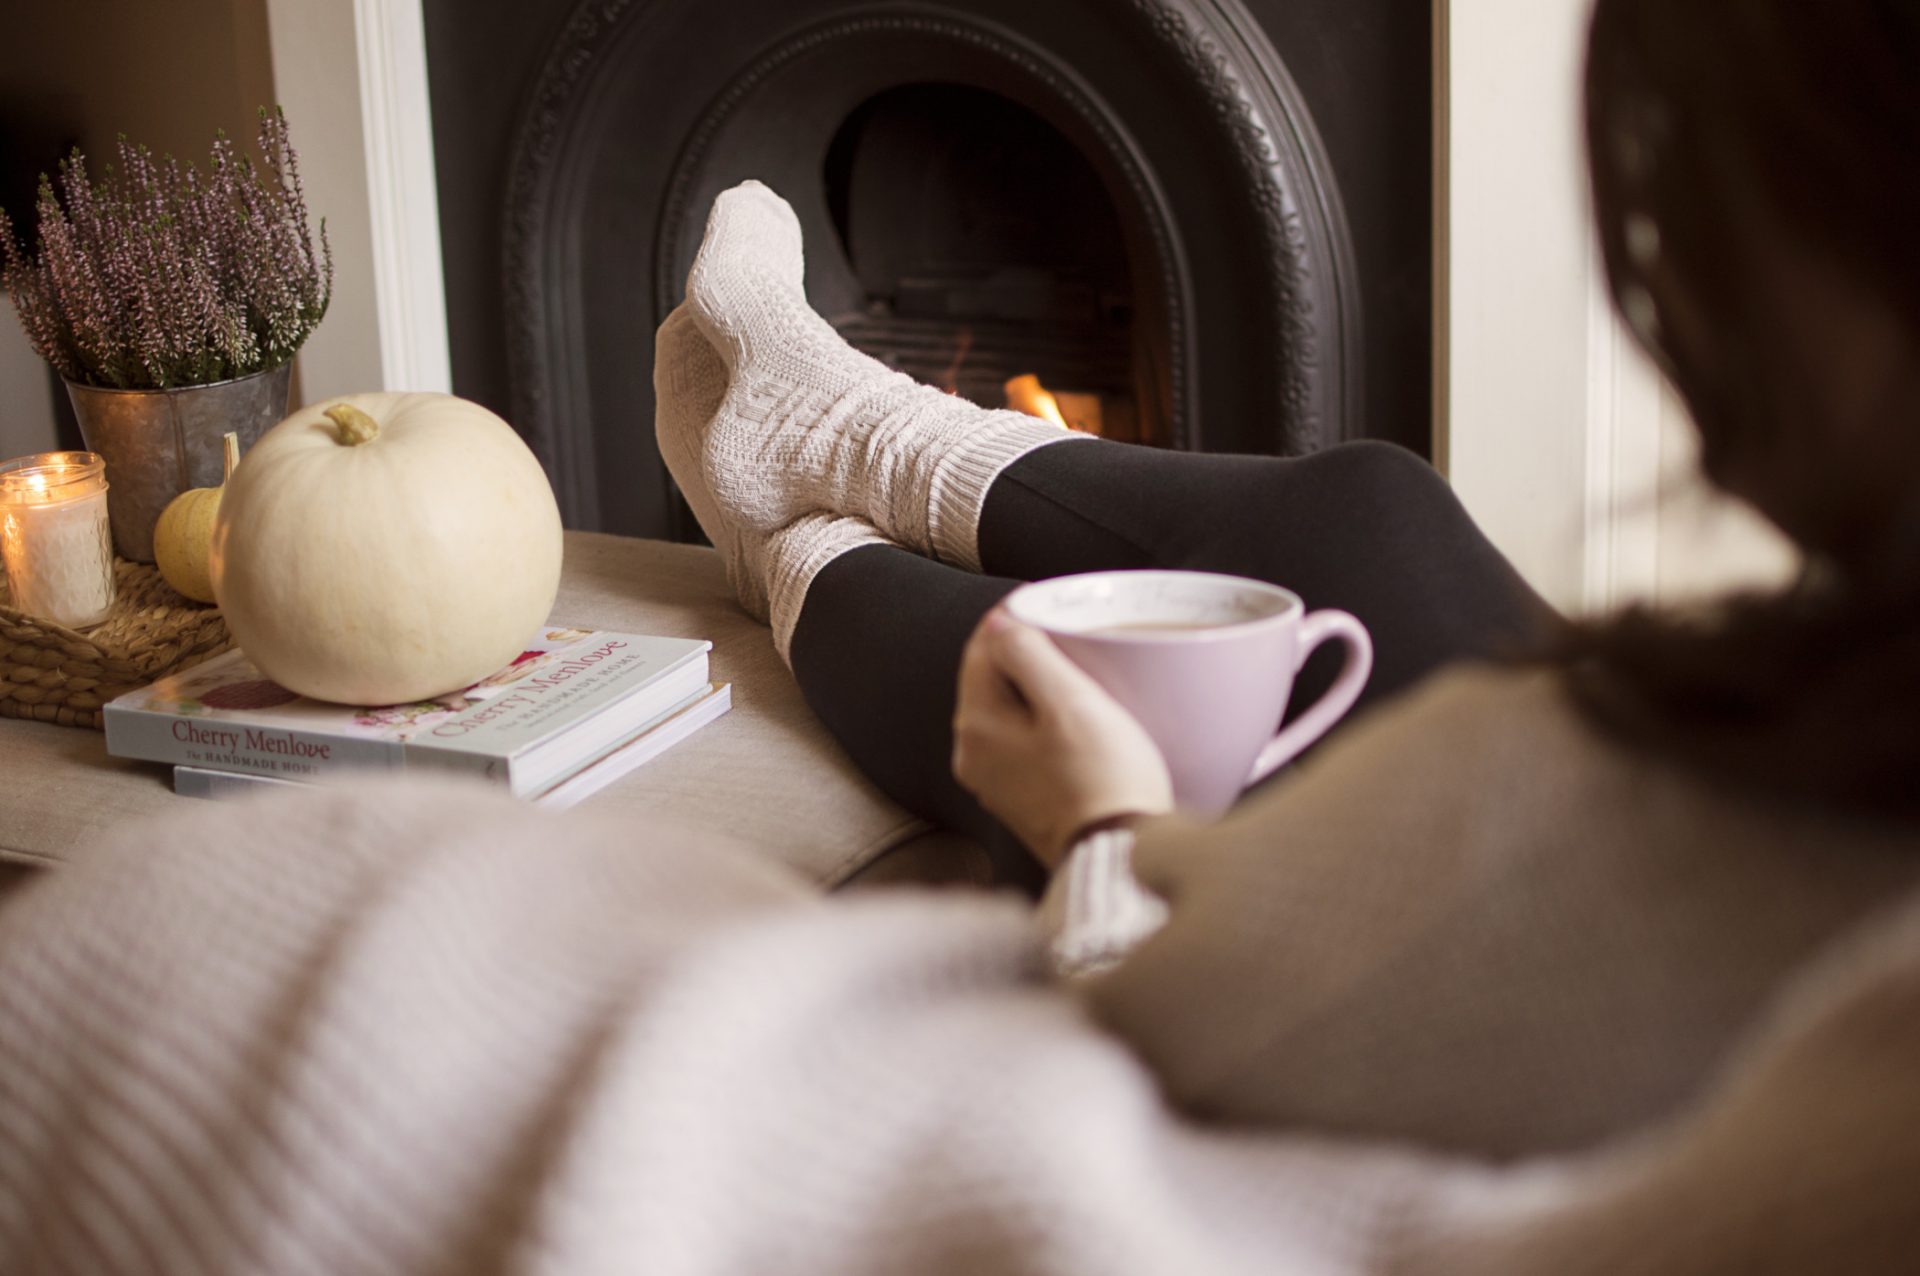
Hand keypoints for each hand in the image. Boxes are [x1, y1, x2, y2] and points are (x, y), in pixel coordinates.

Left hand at [952, 609, 1173, 867]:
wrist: (1121, 854)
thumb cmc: (1102, 780)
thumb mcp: (1068, 703)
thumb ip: (1028, 654)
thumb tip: (1000, 621)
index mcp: (977, 726)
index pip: (982, 648)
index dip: (1014, 619)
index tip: (1051, 606)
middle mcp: (975, 756)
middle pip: (993, 679)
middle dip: (1028, 653)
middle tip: (1072, 639)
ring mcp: (997, 781)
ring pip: (1011, 711)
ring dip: (1040, 688)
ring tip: (1082, 677)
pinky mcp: (1024, 799)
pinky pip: (1026, 742)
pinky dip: (1047, 723)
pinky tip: (1081, 722)